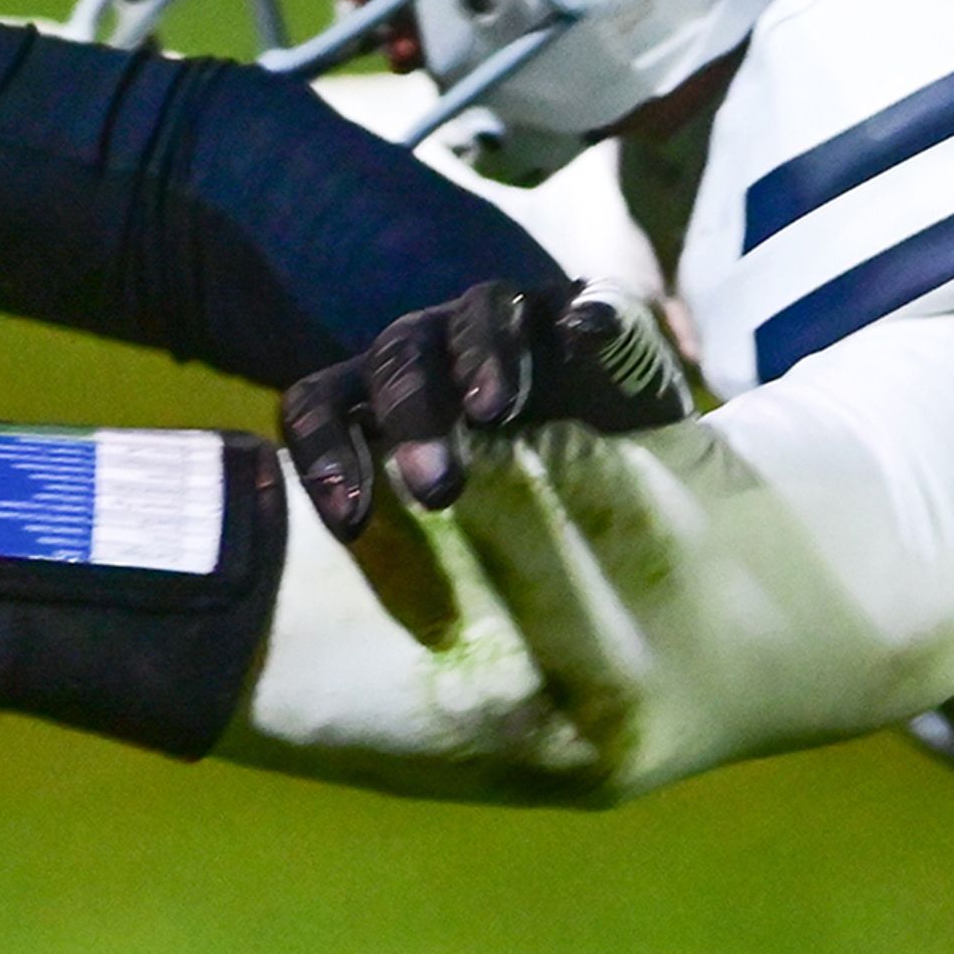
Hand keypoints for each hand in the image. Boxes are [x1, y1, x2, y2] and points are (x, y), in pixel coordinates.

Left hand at [279, 277, 690, 539]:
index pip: (319, 403)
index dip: (322, 453)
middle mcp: (433, 350)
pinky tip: (587, 338)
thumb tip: (362, 652)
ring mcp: (510, 323)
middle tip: (437, 489)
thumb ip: (410, 557)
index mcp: (377, 401)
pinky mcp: (590, 316)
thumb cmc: (519, 527)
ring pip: (477, 312)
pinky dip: (586, 315)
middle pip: (397, 357)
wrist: (635, 489)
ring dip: (480, 356)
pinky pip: (584, 301)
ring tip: (495, 410)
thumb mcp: (461, 540)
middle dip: (411, 417)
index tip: (350, 524)